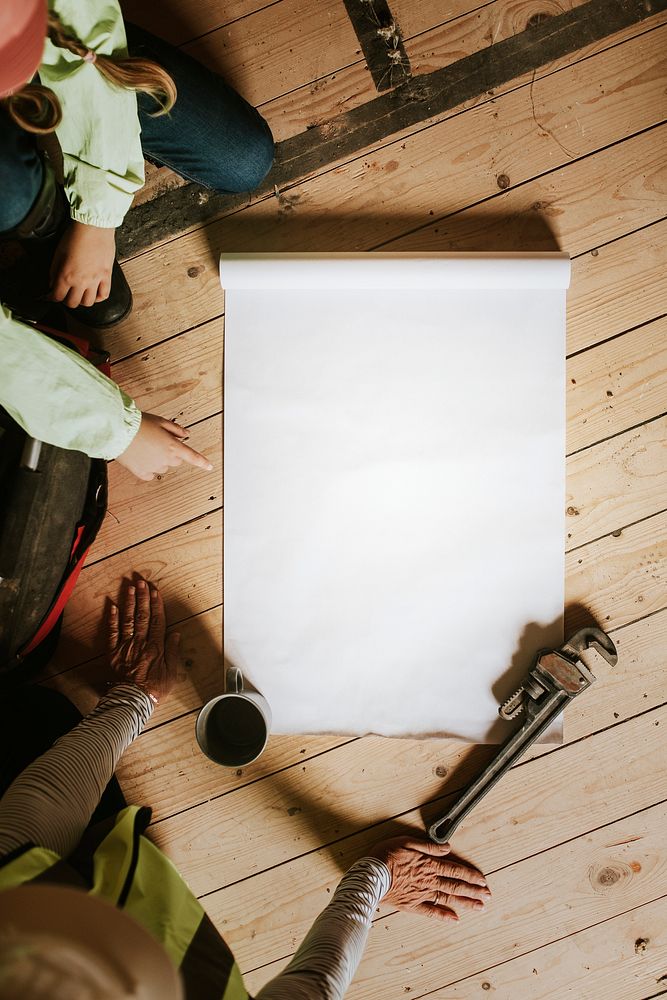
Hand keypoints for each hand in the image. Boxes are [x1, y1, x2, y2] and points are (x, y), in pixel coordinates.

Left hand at [50, 221, 115, 307]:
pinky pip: (103, 295)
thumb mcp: (58, 253)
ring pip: (88, 303)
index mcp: (66, 275)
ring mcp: (95, 280)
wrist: (94, 227)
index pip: (57, 296)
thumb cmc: (75, 236)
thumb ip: (54, 271)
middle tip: (65, 294)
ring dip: (81, 301)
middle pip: (72, 303)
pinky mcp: (106, 276)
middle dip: (66, 300)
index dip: (52, 298)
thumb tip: (52, 283)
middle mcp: (80, 281)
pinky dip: (97, 298)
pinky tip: (93, 293)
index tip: (51, 295)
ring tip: (79, 294)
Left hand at [107, 577, 180, 702]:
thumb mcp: (171, 672)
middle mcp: (140, 642)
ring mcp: (125, 646)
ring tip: (129, 587)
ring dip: (128, 602)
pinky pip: (112, 632)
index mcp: (156, 646)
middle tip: (142, 581)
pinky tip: (112, 606)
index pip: (157, 620)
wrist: (132, 700)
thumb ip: (173, 651)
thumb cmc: (154, 688)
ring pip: (127, 620)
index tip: (156, 591)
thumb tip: (175, 634)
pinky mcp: (113, 652)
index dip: (157, 604)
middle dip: (142, 597)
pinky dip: (112, 618)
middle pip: (142, 615)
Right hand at [116, 412, 213, 481]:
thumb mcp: (161, 421)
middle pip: (176, 461)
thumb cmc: (138, 424)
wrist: (118, 431)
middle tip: (158, 442)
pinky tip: (140, 458)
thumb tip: (186, 434)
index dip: (202, 462)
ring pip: (162, 467)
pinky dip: (148, 468)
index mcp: (173, 446)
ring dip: (158, 460)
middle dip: (170, 453)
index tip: (209, 467)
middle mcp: (165, 459)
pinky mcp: (141, 473)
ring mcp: (153, 468)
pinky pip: (150, 474)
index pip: (192, 456)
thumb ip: (176, 429)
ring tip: (145, 447)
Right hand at [369, 836, 489, 920]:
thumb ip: (429, 847)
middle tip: (488, 896)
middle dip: (474, 891)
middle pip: (456, 886)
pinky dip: (444, 916)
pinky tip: (454, 920)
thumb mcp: (407, 842)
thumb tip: (447, 848)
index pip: (455, 870)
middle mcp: (429, 881)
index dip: (471, 876)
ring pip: (448, 899)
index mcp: (429, 865)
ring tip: (479, 908)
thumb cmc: (386, 856)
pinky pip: (431, 912)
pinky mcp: (412, 905)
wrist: (370, 876)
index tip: (483, 881)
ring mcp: (422, 895)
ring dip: (465, 903)